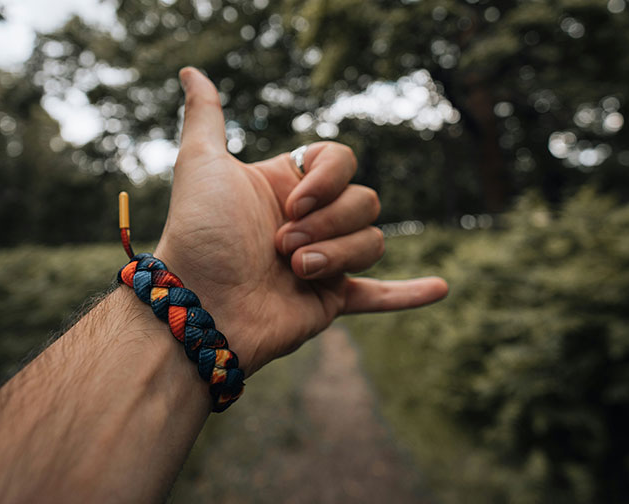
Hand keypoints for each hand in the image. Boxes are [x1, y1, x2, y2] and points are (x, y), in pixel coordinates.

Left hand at [154, 67, 447, 374]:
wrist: (203, 306)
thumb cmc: (201, 235)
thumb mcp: (201, 164)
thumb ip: (206, 118)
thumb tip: (189, 72)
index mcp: (288, 187)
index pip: (341, 161)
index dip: (328, 179)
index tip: (293, 202)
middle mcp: (310, 221)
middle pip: (364, 202)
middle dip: (328, 222)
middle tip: (282, 245)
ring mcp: (324, 260)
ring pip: (372, 242)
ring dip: (335, 255)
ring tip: (295, 271)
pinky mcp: (331, 299)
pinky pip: (378, 294)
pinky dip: (408, 293)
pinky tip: (439, 289)